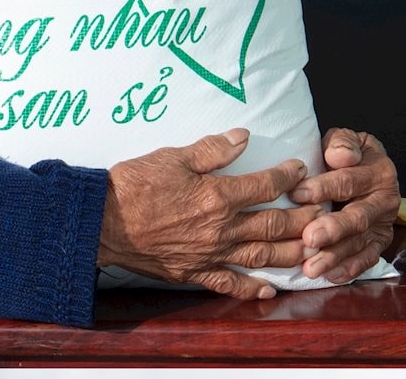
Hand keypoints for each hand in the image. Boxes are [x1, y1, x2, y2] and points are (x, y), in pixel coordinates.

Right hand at [100, 129, 311, 297]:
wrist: (103, 220)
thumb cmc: (134, 184)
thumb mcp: (170, 156)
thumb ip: (210, 149)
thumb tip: (242, 136)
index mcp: (216, 196)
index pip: (263, 185)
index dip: (286, 176)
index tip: (300, 170)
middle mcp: (222, 228)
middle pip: (274, 224)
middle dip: (303, 218)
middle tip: (323, 212)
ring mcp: (212, 253)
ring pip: (263, 255)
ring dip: (292, 252)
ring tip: (313, 248)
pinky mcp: (197, 271)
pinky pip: (232, 283)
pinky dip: (254, 288)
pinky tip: (272, 289)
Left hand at [289, 128, 400, 282]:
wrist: (366, 167)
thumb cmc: (344, 153)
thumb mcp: (345, 140)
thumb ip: (342, 143)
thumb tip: (340, 156)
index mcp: (376, 172)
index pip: (348, 181)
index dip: (323, 187)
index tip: (297, 194)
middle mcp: (382, 201)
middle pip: (356, 218)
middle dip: (332, 229)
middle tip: (309, 238)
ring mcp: (381, 225)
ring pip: (359, 243)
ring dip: (335, 256)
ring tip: (312, 266)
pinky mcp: (377, 243)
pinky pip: (366, 259)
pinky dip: (349, 269)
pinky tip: (330, 276)